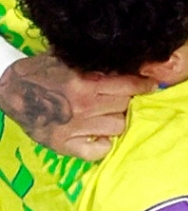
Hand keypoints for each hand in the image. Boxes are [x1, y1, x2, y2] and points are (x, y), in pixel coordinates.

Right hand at [0, 55, 153, 160]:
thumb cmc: (41, 71)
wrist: (7, 89)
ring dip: (116, 119)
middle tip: (118, 98)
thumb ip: (98, 64)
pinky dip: (102, 143)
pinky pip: (97, 150)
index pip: (129, 86)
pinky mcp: (61, 144)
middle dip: (126, 100)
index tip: (150, 86)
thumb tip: (132, 63)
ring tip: (106, 113)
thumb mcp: (70, 59)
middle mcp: (82, 107)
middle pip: (125, 106)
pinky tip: (97, 134)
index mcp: (85, 83)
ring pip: (118, 127)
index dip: (143, 85)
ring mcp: (73, 127)